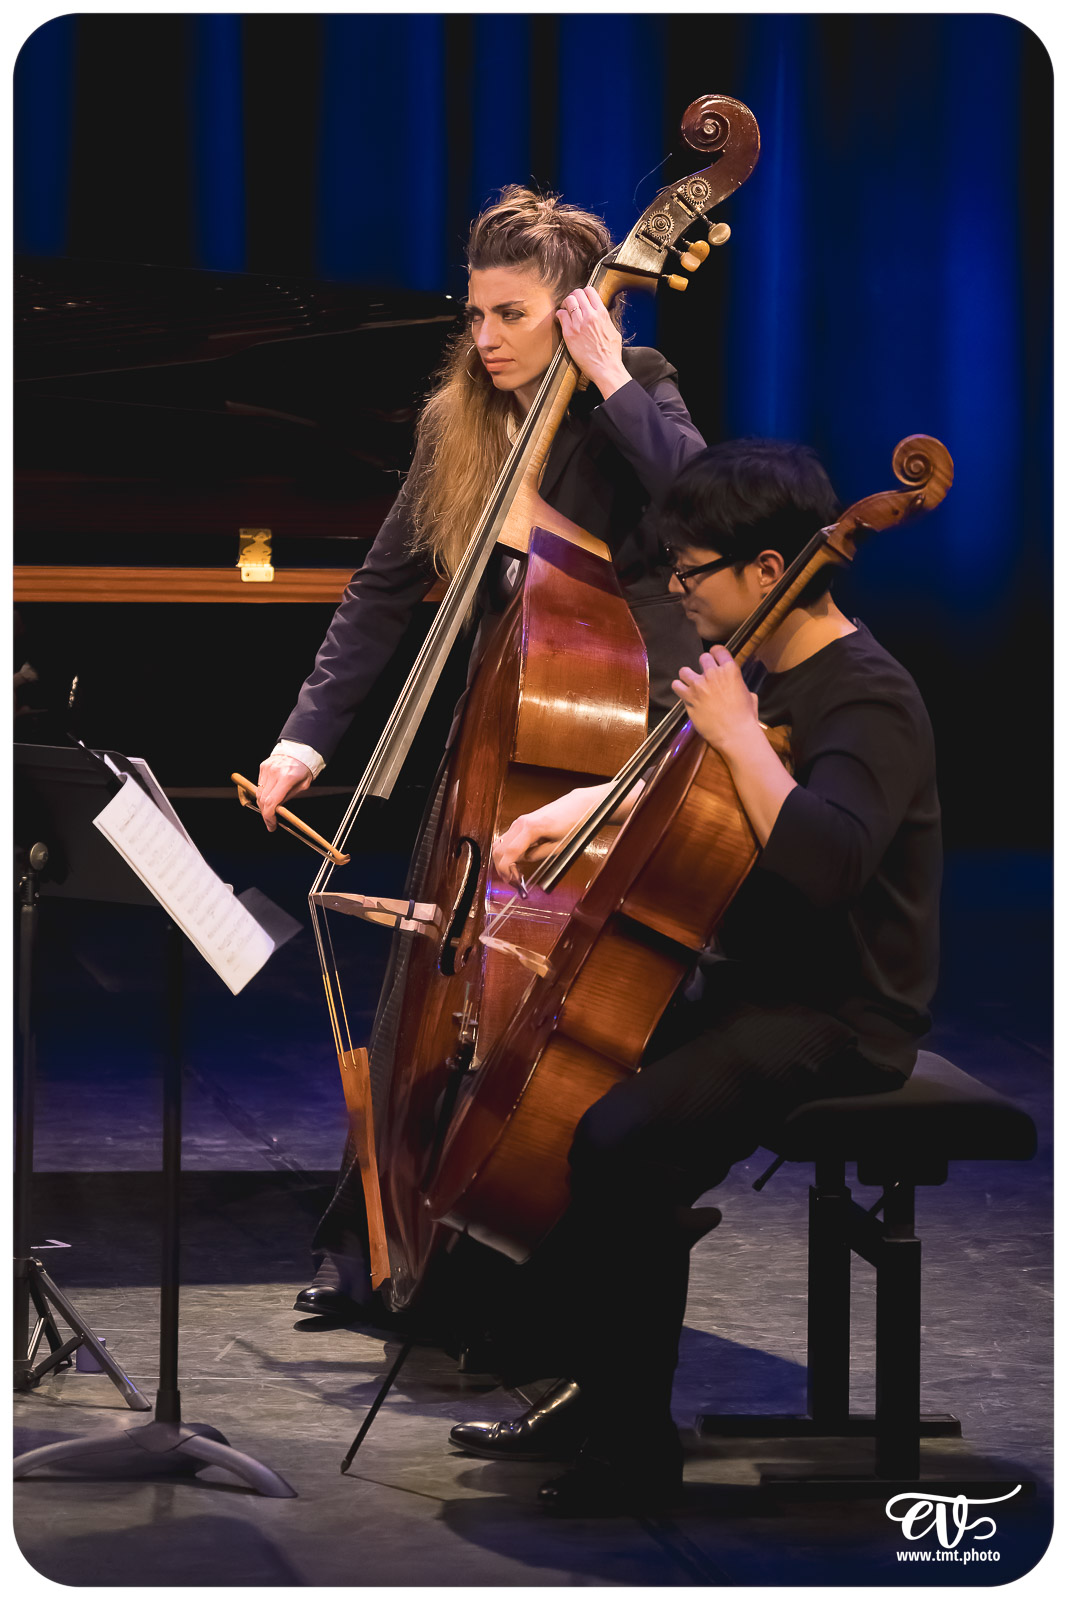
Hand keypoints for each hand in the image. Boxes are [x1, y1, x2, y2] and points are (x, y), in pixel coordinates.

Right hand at [256, 753, 312, 830]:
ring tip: (269, 811)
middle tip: (270, 822)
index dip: (269, 816)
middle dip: (265, 813)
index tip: (271, 825)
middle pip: (262, 799)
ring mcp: (267, 768)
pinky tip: (269, 796)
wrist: (300, 751)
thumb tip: (276, 811)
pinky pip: (259, 784)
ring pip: (259, 793)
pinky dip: (263, 793)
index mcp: (287, 778)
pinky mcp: (263, 766)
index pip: (271, 802)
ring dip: (263, 805)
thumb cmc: (304, 769)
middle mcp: (274, 772)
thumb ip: (288, 798)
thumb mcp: (302, 786)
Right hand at [492, 785, 606, 886]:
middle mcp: (521, 823)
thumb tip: (525, 861)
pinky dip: (507, 851)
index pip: (509, 853)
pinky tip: (518, 859)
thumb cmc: (574, 824)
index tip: (511, 880)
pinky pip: (507, 838)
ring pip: (500, 843)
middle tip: (512, 878)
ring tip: (515, 870)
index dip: (506, 870)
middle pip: (498, 849)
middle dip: (502, 866)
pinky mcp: (522, 822)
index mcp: (530, 828)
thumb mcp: (560, 846)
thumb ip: (539, 855)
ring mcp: (520, 821)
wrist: (579, 805)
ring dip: (504, 859)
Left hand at [556, 287, 628, 398]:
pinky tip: (561, 319)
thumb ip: (604, 320)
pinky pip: (561, 315)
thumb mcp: (613, 331)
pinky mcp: (570, 333)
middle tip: (571, 304)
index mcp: (602, 313)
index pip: (590, 291)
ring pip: (568, 301)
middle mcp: (590, 315)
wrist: (606, 368)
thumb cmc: (611, 353)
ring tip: (565, 310)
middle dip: (573, 297)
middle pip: (577, 293)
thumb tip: (599, 314)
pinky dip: (560, 314)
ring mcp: (579, 324)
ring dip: (565, 304)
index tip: (581, 299)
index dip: (583, 293)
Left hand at [672, 647, 760, 754]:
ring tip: (691, 684)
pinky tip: (683, 693)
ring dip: (688, 676)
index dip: (715, 654)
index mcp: (731, 670)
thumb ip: (739, 686)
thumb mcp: (749, 695)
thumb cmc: (745, 717)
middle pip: (702, 658)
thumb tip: (737, 687)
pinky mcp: (689, 698)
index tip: (713, 658)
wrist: (735, 733)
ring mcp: (699, 685)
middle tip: (705, 677)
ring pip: (685, 671)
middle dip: (703, 667)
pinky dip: (679, 688)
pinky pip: (677, 685)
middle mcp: (713, 674)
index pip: (718, 650)